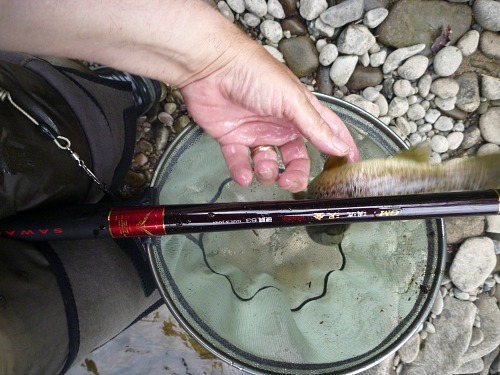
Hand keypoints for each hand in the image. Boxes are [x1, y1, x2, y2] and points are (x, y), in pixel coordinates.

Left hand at [181, 43, 359, 192]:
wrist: (212, 68)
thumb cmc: (254, 72)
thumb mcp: (292, 100)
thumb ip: (316, 127)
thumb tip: (339, 147)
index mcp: (299, 112)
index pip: (326, 132)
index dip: (339, 148)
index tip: (349, 165)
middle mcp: (279, 124)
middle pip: (295, 158)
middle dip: (296, 174)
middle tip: (291, 183)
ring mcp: (256, 132)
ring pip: (268, 164)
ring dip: (267, 172)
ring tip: (263, 168)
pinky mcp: (232, 139)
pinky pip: (240, 163)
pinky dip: (242, 172)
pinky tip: (244, 174)